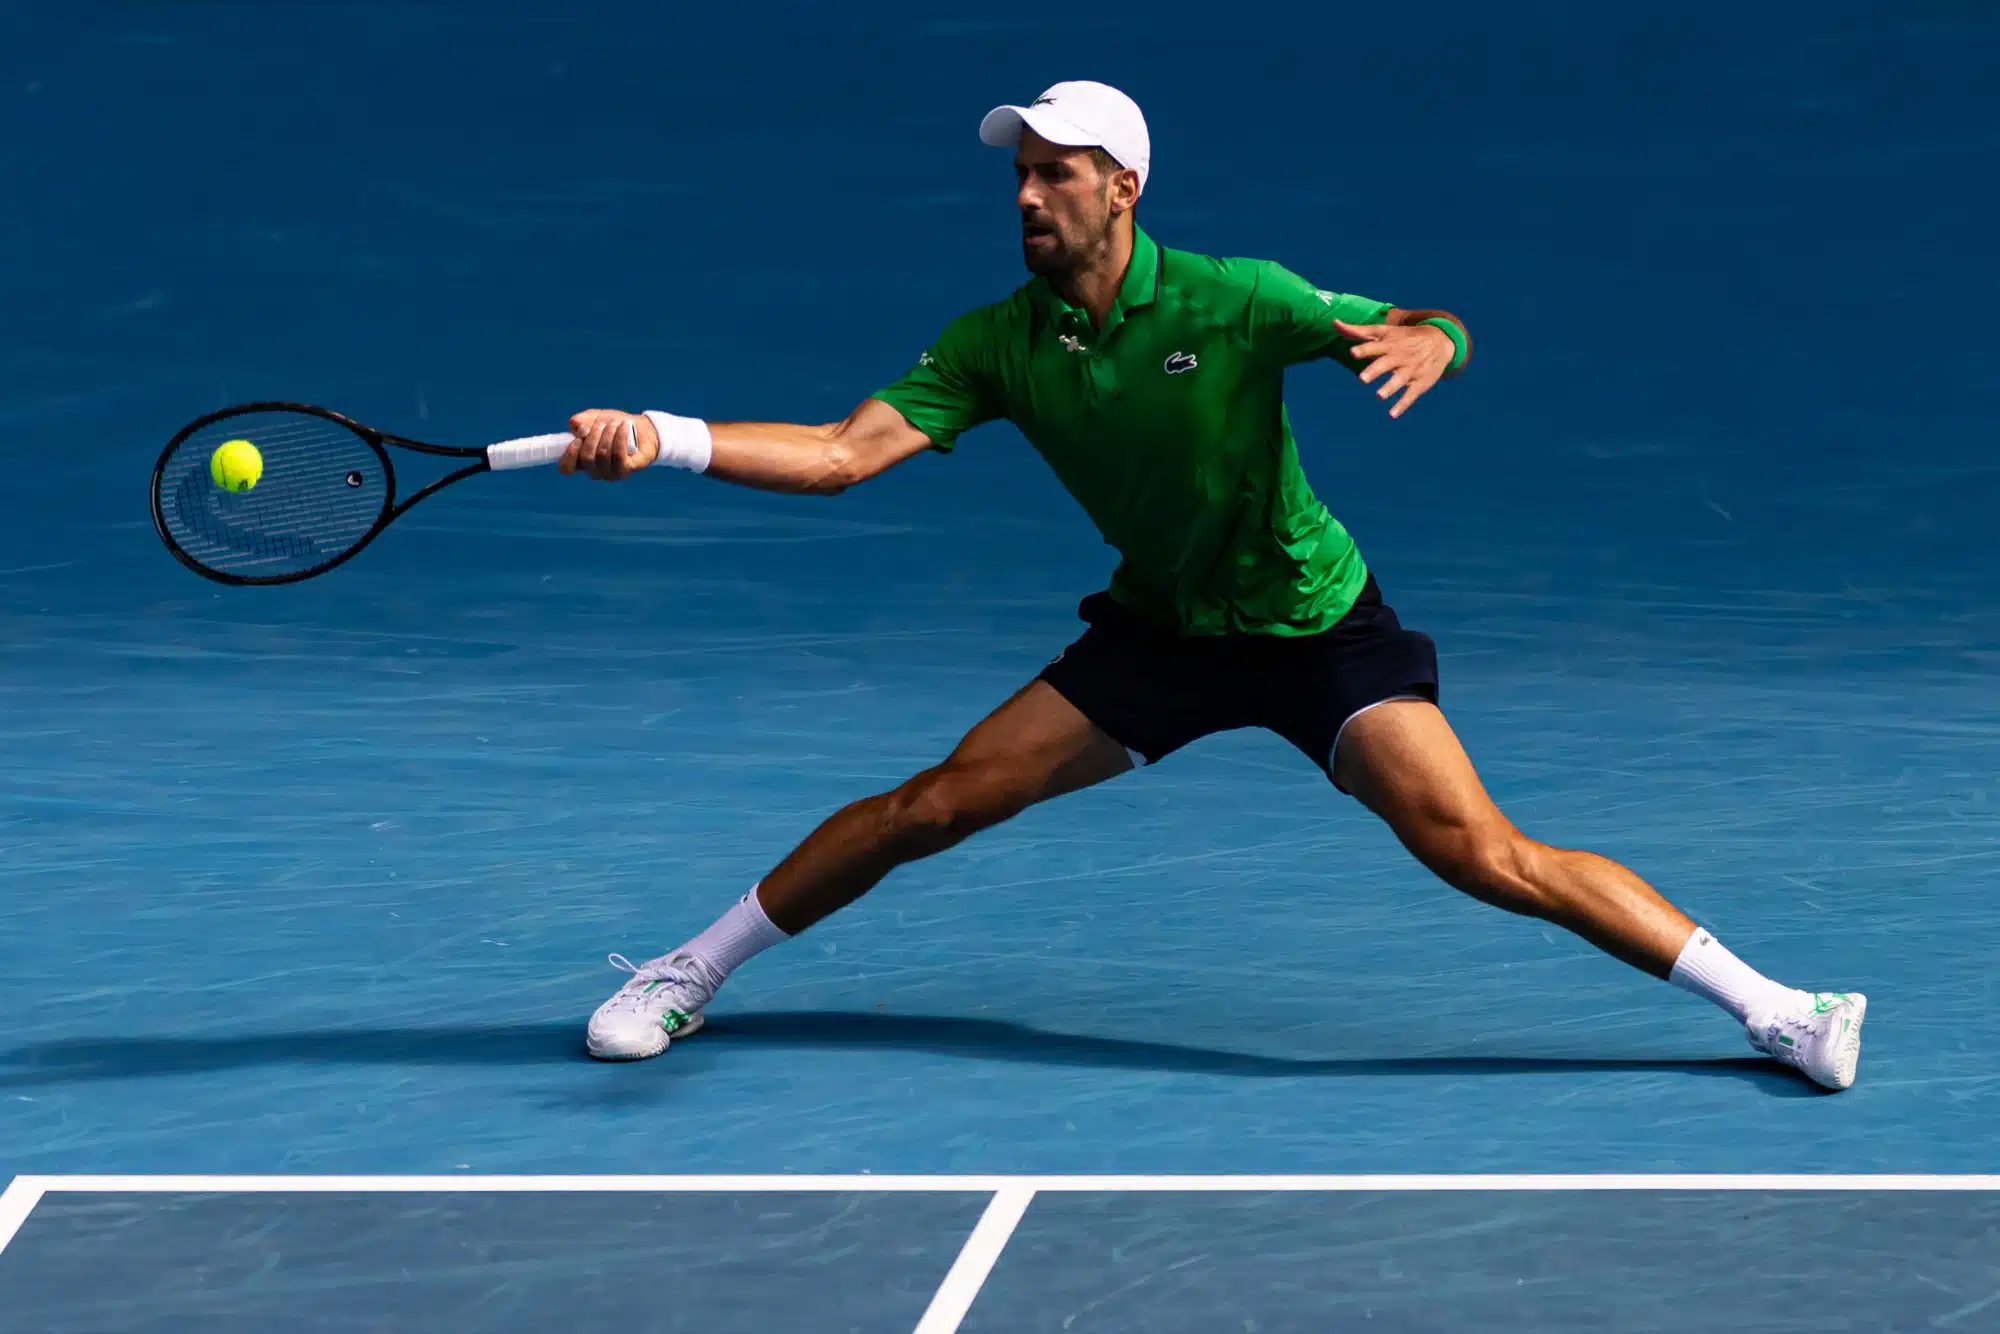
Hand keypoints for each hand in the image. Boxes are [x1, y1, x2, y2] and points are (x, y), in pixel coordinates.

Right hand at [561, 409, 658, 479]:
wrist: (641, 428)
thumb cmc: (613, 425)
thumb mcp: (594, 418)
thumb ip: (581, 420)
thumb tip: (576, 427)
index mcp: (582, 461)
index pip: (566, 468)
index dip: (569, 455)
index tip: (577, 439)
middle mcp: (595, 470)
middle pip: (586, 458)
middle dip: (593, 436)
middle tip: (602, 423)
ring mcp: (611, 473)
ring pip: (603, 455)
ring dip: (607, 434)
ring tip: (614, 423)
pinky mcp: (627, 470)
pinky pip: (619, 455)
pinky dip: (619, 438)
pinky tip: (623, 427)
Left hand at [1335, 319, 1455, 418]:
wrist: (1441, 341)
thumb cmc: (1404, 336)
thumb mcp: (1384, 330)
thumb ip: (1358, 331)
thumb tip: (1334, 323)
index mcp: (1389, 343)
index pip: (1375, 345)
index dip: (1364, 349)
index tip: (1352, 352)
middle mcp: (1400, 356)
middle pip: (1386, 363)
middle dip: (1375, 370)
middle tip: (1362, 379)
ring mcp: (1411, 369)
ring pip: (1400, 379)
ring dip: (1390, 387)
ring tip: (1379, 396)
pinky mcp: (1420, 382)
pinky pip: (1411, 394)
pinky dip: (1402, 404)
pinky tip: (1392, 414)